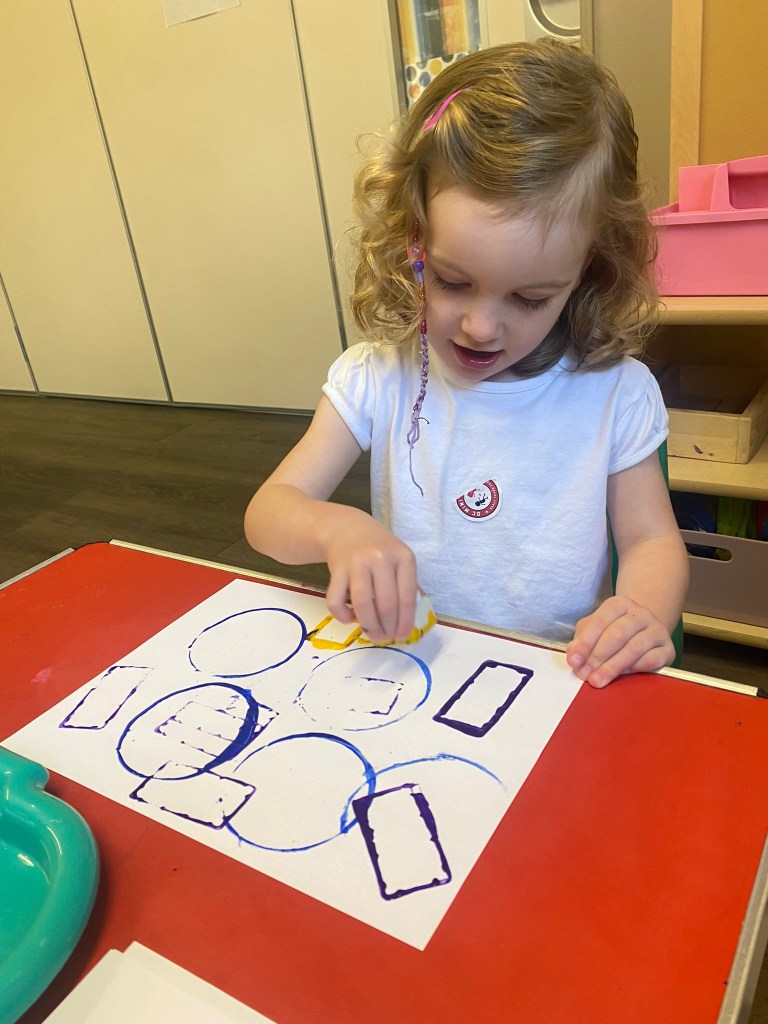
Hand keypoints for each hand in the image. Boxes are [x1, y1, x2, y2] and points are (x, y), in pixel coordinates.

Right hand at [323, 510, 417, 643]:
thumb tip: (413, 621)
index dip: (405, 622)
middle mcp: (381, 558)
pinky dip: (343, 616)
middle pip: (386, 604)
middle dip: (387, 628)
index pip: (407, 597)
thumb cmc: (379, 549)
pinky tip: (351, 617)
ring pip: (363, 604)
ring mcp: (357, 563)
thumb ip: (408, 585)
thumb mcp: (400, 559)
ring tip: (372, 634)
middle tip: (385, 638)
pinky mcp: (337, 569)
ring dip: (368, 625)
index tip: (402, 637)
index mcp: (403, 557)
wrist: (347, 528)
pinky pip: (336, 601)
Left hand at [565, 595, 675, 687]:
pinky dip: (635, 668)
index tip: (574, 661)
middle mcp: (640, 614)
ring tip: (598, 680)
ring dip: (613, 666)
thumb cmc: (614, 630)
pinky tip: (622, 676)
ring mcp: (657, 630)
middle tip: (585, 674)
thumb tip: (574, 657)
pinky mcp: (668, 648)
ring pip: (635, 647)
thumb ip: (582, 640)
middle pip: (617, 634)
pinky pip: (652, 659)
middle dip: (598, 656)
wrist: (645, 630)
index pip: (599, 621)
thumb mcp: (595, 629)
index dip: (585, 643)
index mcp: (619, 604)